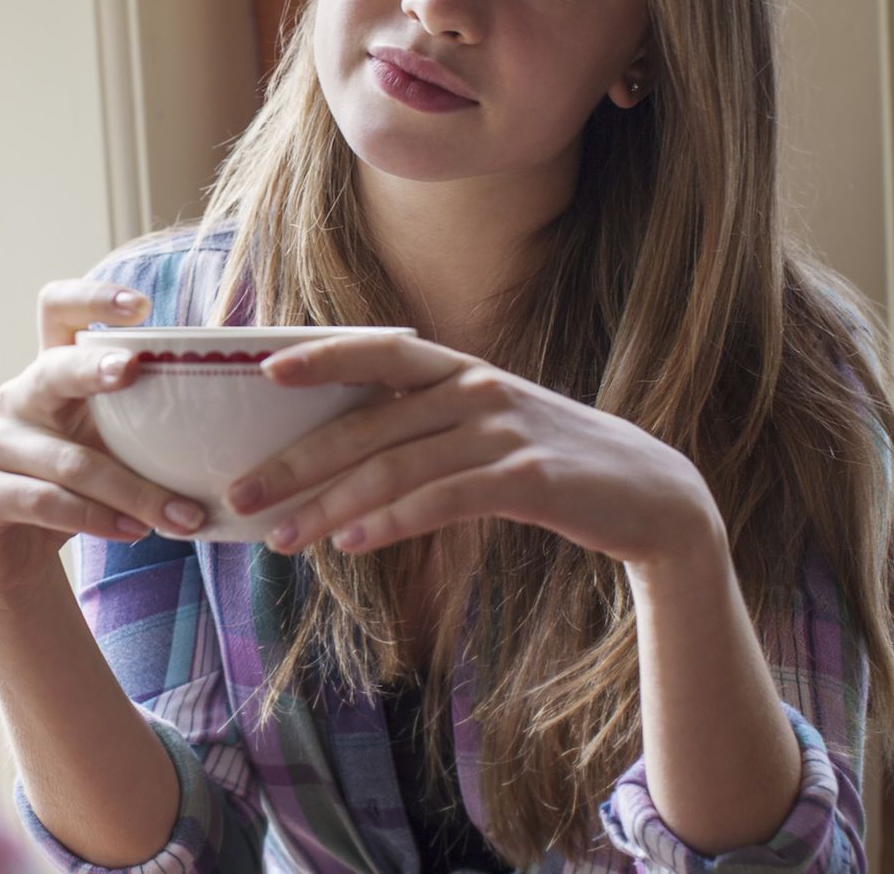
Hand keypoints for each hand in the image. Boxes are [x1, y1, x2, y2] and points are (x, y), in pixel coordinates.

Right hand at [0, 280, 207, 604]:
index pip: (58, 310)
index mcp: (53, 371)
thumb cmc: (75, 486)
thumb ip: (152, 419)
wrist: (6, 552)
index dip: (93, 298)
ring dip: (134, 491)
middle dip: (93, 366)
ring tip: (185, 516)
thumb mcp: (111, 444)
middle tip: (133, 368)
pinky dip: (98, 519)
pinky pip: (49, 503)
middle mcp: (19, 397)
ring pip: (71, 461)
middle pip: (54, 370)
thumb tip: (251, 407)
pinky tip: (136, 533)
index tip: (142, 306)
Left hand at [225, 332, 720, 567]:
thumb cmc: (551, 465)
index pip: (379, 350)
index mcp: (461, 371)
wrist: (653, 496)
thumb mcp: (488, 428)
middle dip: (296, 462)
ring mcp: (503, 433)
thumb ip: (425, 428)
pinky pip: (442, 499)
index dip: (322, 356)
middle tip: (241, 495)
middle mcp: (477, 390)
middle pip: (368, 424)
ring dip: (329, 505)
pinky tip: (351, 543)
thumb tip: (338, 457)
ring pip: (395, 467)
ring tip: (282, 537)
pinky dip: (390, 521)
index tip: (262, 372)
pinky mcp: (527, 479)